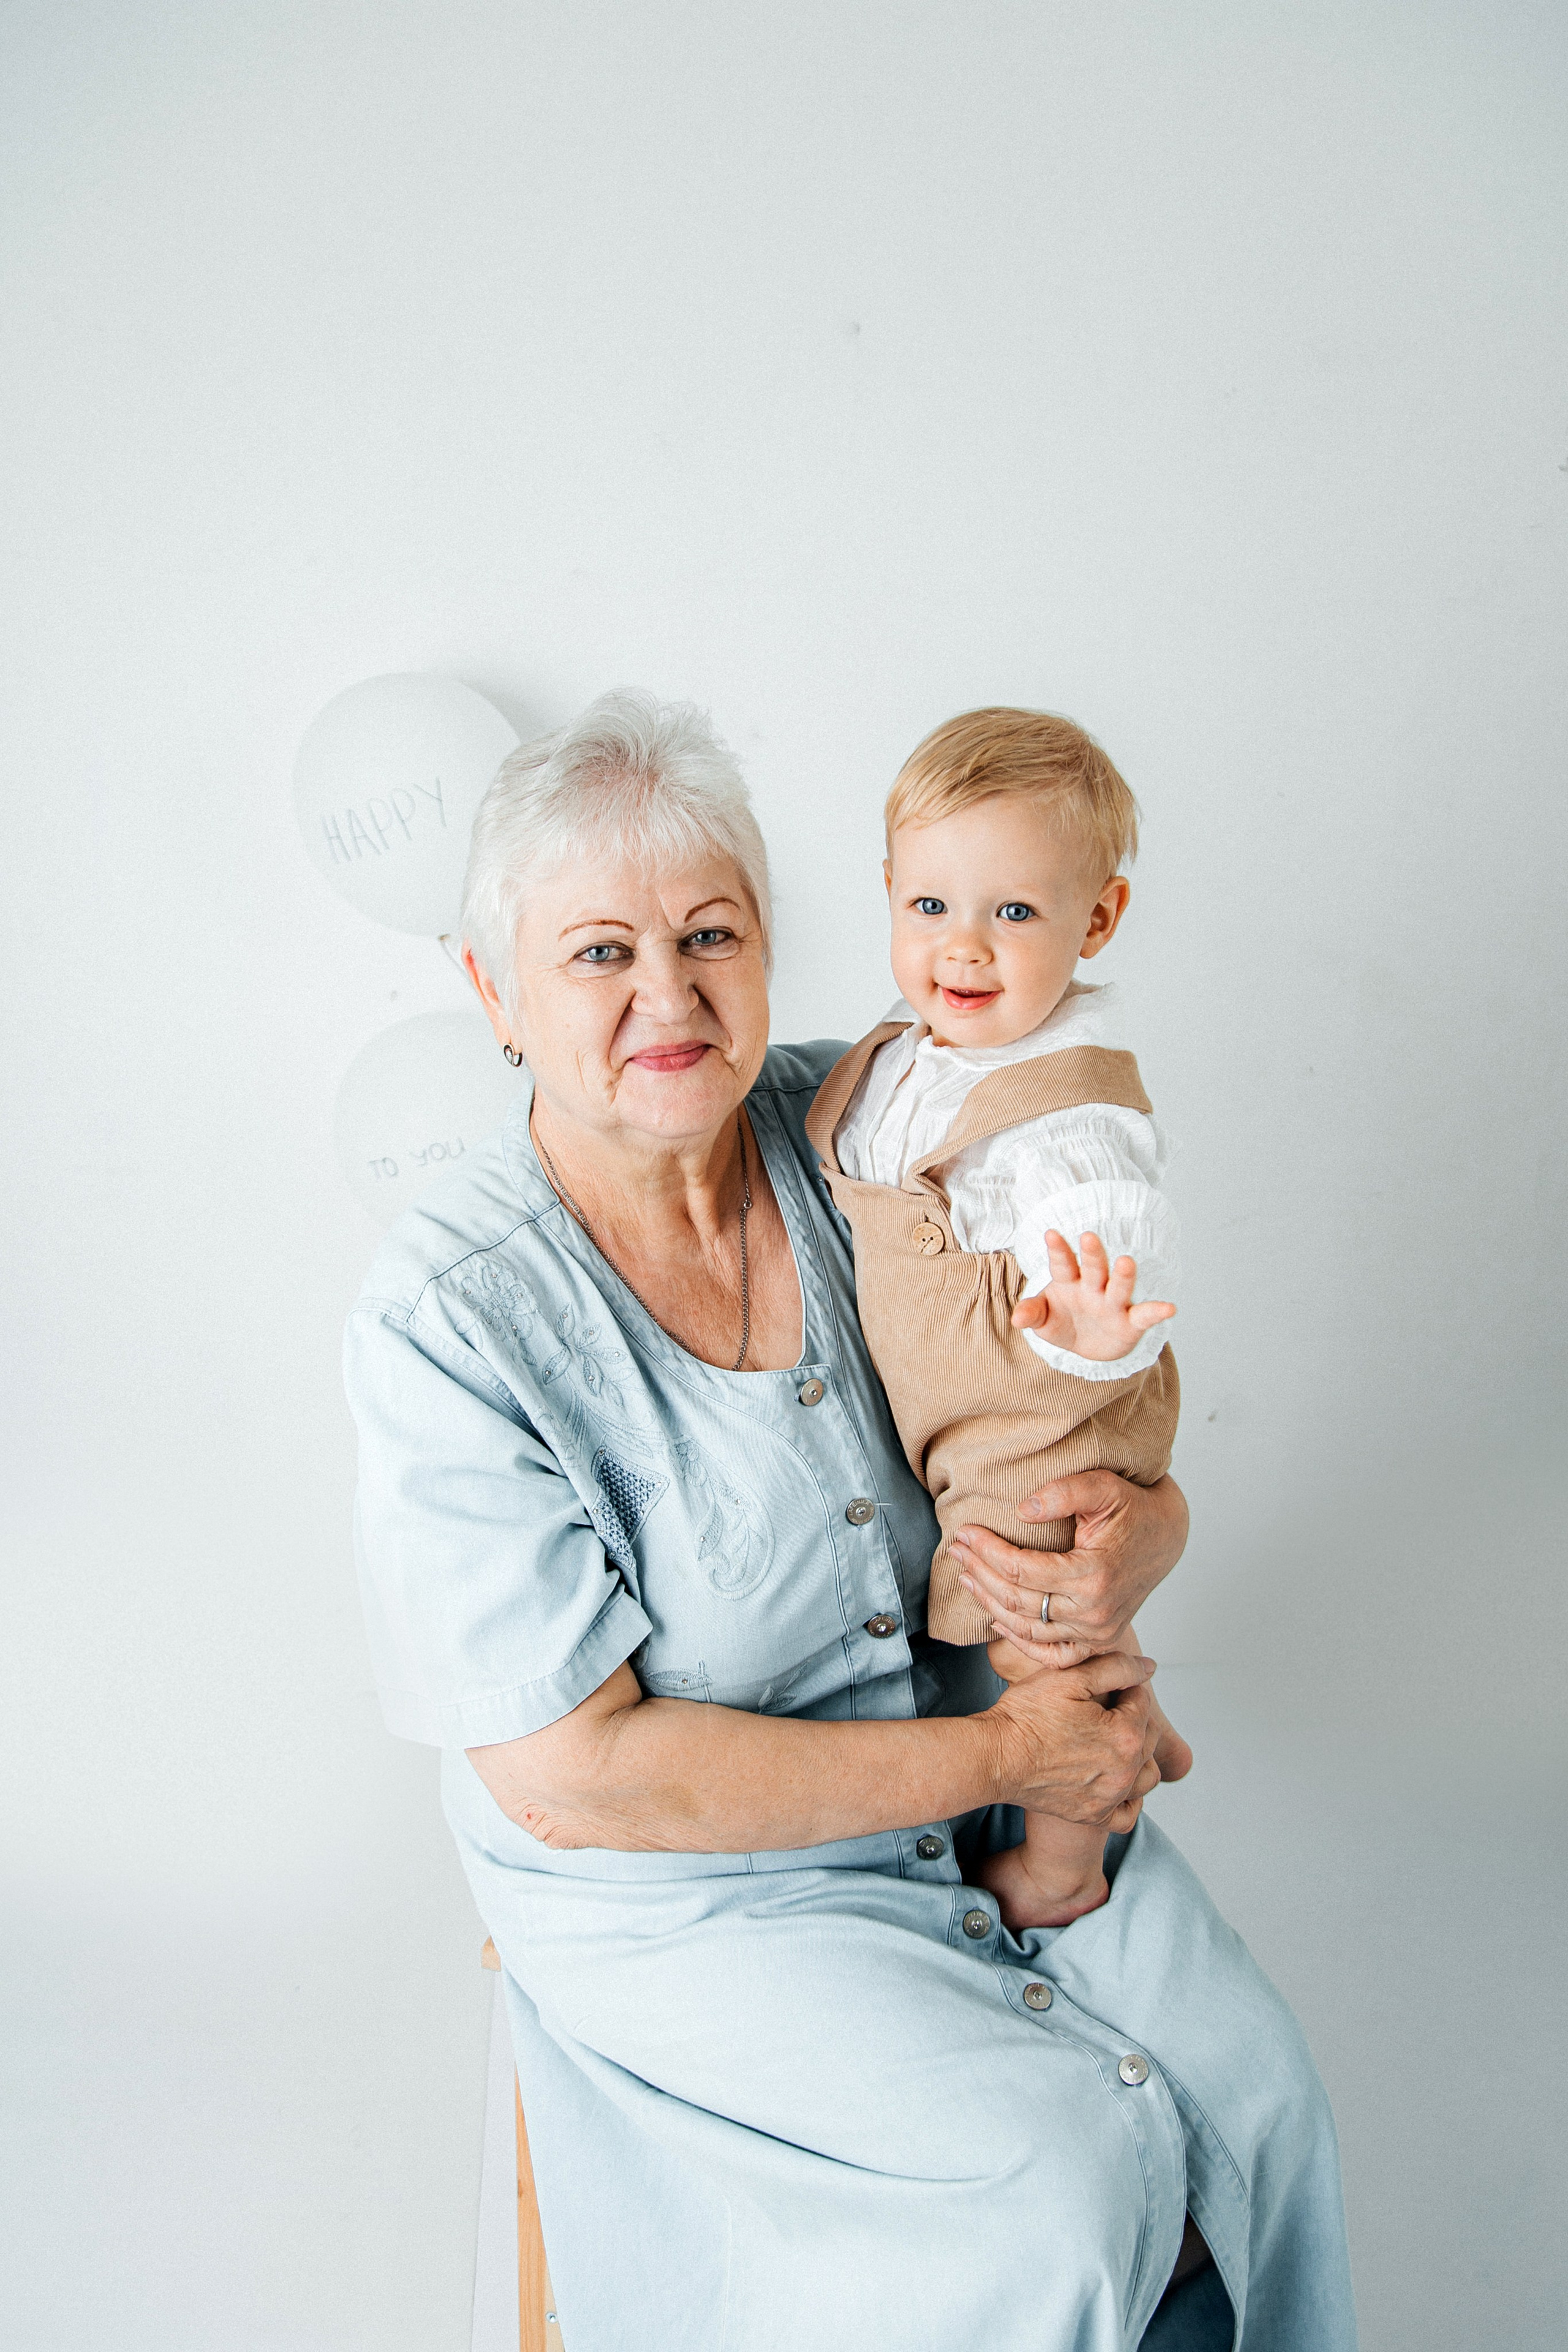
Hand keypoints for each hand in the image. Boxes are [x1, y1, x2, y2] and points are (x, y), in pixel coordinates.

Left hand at [952, 1471, 1192, 1786]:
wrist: (1166, 1535)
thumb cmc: (1133, 1508)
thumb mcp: (1104, 1486)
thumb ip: (1063, 1493)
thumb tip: (1021, 1510)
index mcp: (1094, 1574)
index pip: (1021, 1570)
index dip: (986, 1550)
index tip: (964, 1532)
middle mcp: (1095, 1612)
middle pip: (1018, 1601)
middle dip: (980, 1572)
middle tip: (956, 1549)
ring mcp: (1098, 1632)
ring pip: (1028, 1628)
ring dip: (990, 1603)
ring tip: (966, 1576)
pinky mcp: (1100, 1641)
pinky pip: (1053, 1655)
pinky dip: (1021, 1642)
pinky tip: (997, 1620)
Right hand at [987, 1646, 1160, 1827]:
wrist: (994, 1757)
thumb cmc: (1026, 1717)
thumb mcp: (1070, 1678)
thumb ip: (1116, 1668)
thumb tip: (1148, 1667)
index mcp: (1125, 1735)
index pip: (1142, 1701)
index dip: (1122, 1687)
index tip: (1099, 1687)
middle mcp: (1125, 1772)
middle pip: (1148, 1737)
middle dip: (1131, 1717)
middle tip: (1100, 1708)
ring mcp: (1111, 1798)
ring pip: (1146, 1775)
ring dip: (1138, 1756)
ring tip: (1111, 1741)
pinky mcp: (1094, 1816)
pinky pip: (1129, 1813)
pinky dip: (1129, 1798)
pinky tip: (1115, 1781)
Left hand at [1011, 1230, 1174, 1360]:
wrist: (1086, 1347)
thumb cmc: (1062, 1322)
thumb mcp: (1043, 1320)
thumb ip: (1032, 1314)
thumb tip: (1017, 1319)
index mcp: (1069, 1282)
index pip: (1062, 1264)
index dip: (1058, 1250)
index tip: (1050, 1233)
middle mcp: (1093, 1288)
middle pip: (1093, 1268)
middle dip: (1091, 1254)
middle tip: (1088, 1237)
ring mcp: (1113, 1304)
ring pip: (1118, 1286)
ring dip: (1123, 1275)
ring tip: (1126, 1261)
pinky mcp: (1130, 1323)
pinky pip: (1144, 1315)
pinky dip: (1157, 1312)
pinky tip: (1170, 1308)